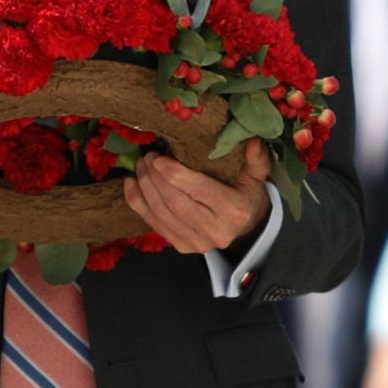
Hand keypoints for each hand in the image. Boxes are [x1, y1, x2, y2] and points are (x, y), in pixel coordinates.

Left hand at [122, 141, 271, 253]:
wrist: (244, 227)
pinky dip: (138, 203)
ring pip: (162, 213)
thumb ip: (256, 159)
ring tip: (140, 166)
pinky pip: (154, 224)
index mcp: (234, 210)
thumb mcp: (255, 176)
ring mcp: (198, 243)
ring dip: (145, 187)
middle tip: (147, 157)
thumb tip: (252, 140)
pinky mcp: (182, 247)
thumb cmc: (245, 194)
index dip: (174, 174)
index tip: (158, 157)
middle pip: (175, 202)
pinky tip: (131, 183)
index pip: (199, 191)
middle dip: (155, 178)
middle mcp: (216, 231)